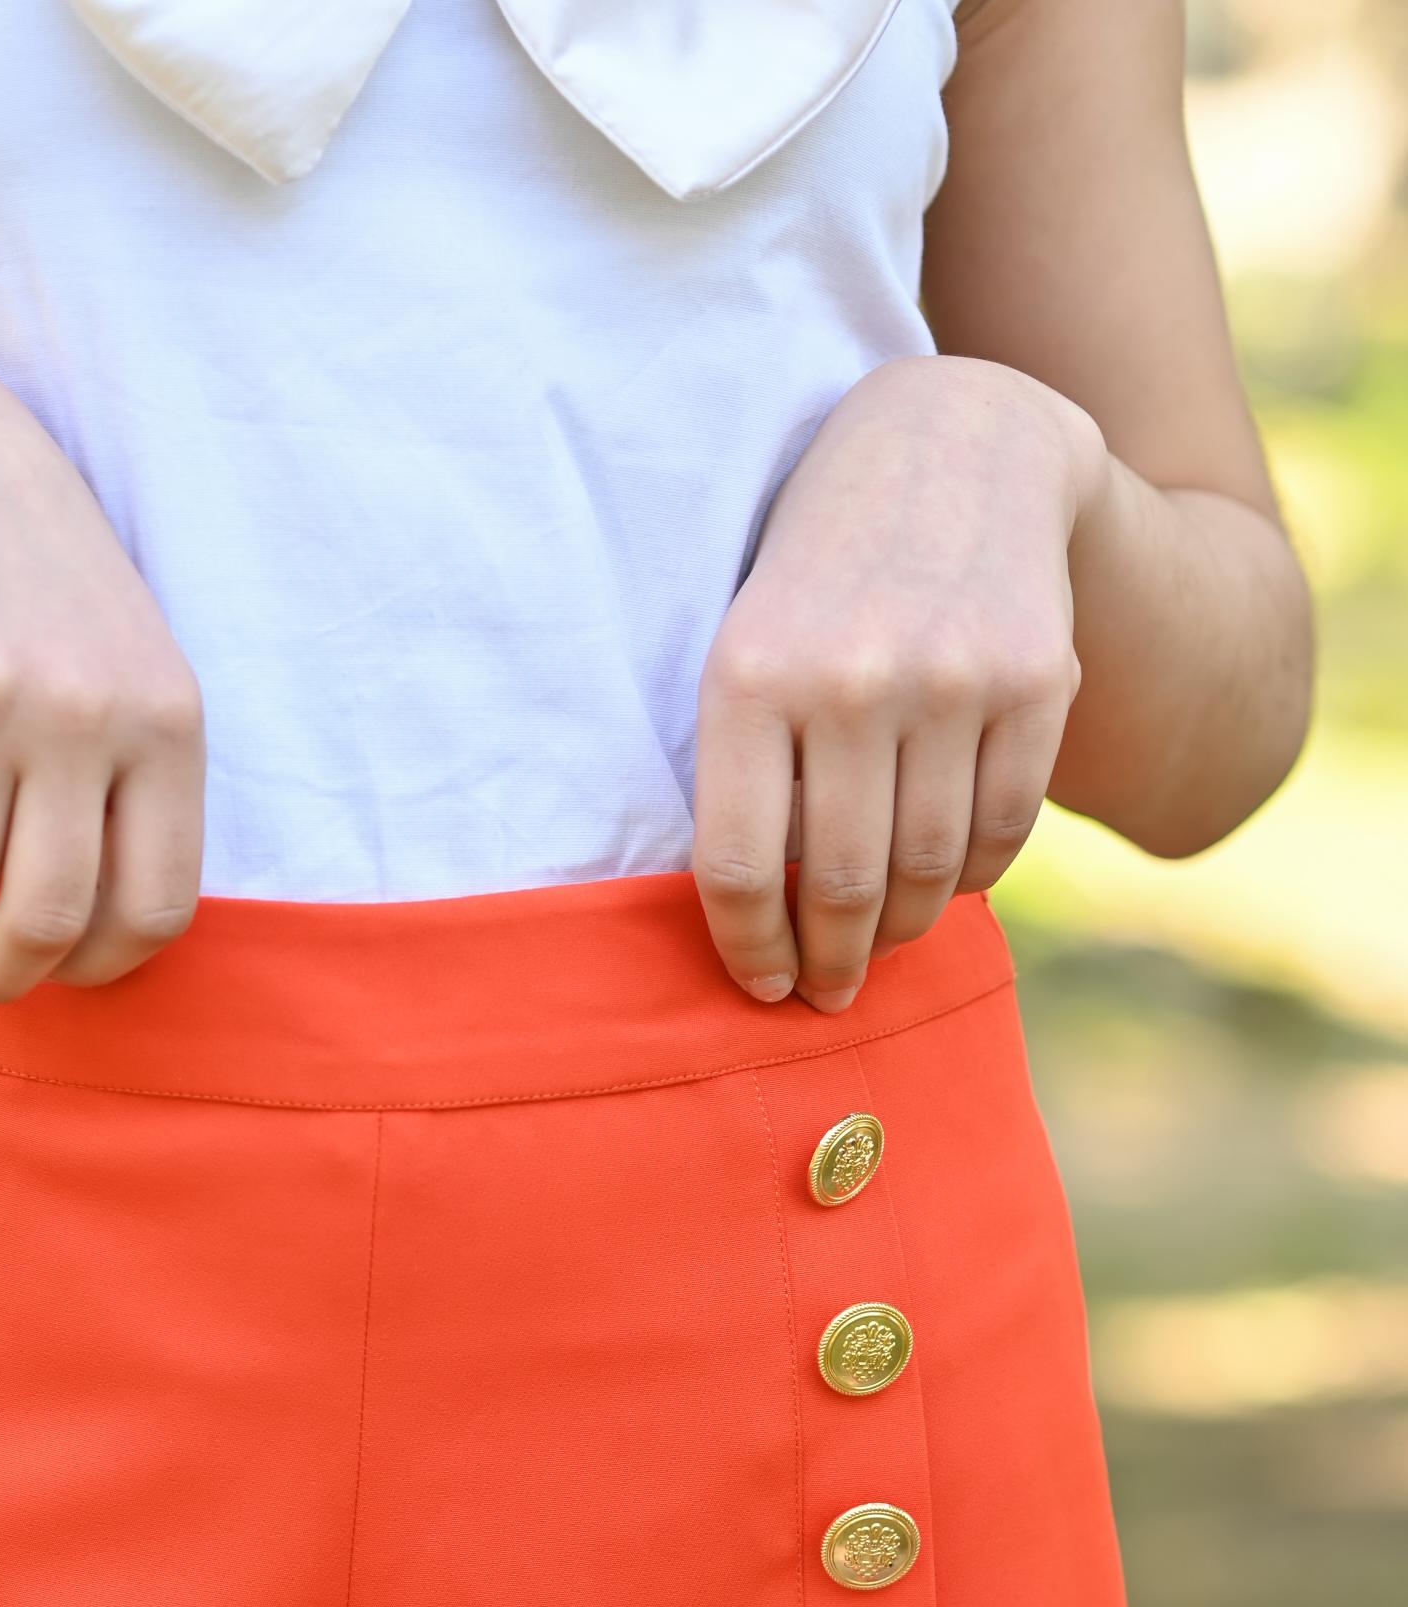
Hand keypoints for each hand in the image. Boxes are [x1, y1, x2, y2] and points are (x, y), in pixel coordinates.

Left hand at [692, 355, 1106, 1009]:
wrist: (959, 443)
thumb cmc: (822, 573)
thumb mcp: (750, 639)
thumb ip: (748, 766)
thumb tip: (767, 926)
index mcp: (751, 675)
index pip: (741, 867)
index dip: (750, 952)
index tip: (762, 988)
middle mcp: (852, 678)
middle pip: (840, 886)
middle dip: (832, 965)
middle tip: (828, 995)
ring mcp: (952, 679)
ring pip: (926, 872)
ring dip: (902, 933)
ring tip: (882, 945)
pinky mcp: (1034, 682)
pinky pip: (1001, 831)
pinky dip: (970, 881)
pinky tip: (943, 884)